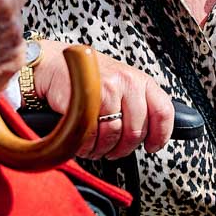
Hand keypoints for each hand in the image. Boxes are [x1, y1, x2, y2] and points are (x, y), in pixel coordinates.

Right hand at [32, 41, 174, 159]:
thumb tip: (149, 135)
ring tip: (95, 146)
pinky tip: (82, 142)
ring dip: (102, 149)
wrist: (52, 64)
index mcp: (139, 80)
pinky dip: (85, 146)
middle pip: (136, 131)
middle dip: (123, 149)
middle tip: (113, 151)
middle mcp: (126, 82)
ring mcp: (106, 89)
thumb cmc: (85, 77)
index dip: (160, 135)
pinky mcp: (86, 99)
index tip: (152, 146)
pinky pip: (91, 135)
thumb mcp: (118, 83)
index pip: (163, 111)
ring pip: (113, 136)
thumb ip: (134, 103)